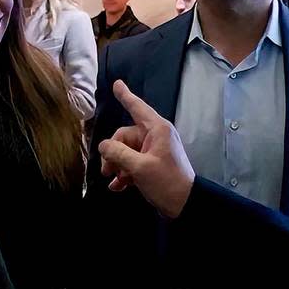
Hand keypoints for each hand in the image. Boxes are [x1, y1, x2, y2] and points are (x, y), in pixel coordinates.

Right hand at [98, 80, 195, 218]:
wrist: (185, 204)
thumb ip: (118, 153)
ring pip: (126, 151)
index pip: (137, 107)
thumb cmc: (166, 181)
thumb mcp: (139, 167)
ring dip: (117, 165)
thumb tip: (103, 145)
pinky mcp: (152, 165)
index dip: (125, 95)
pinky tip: (118, 187)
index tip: (116, 83)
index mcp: (157, 129)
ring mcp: (154, 151)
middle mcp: (156, 136)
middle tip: (107, 170)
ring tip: (113, 180)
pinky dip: (124, 174)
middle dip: (113, 152)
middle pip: (125, 136)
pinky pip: (132, 163)